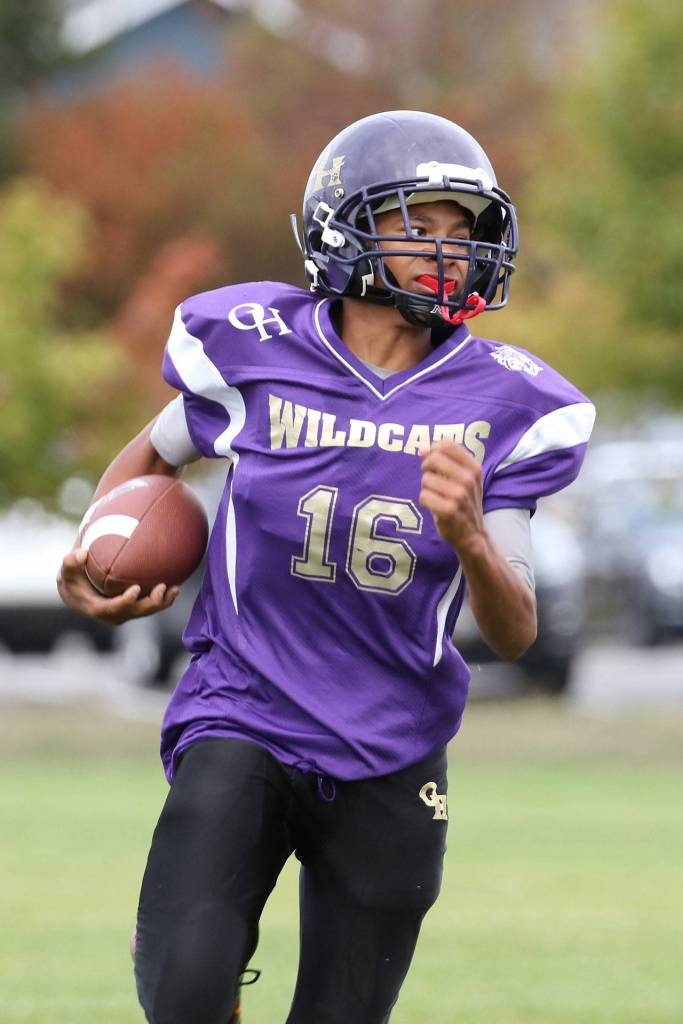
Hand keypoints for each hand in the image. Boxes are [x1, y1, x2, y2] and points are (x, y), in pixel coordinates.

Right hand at [56, 547, 179, 625]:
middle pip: (135, 612)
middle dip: (150, 603)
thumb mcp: (67, 570)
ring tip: (175, 589)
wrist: (76, 591)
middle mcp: (114, 615)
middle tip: (162, 588)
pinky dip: (163, 599)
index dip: (125, 602)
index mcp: (98, 608)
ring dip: (162, 602)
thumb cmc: (72, 578)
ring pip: (146, 611)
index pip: (113, 608)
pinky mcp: (133, 608)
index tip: (136, 590)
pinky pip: (149, 606)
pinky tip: (175, 587)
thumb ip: (71, 561)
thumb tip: (82, 553)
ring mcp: (125, 613)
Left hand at [419, 441, 484, 552]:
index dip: (434, 450)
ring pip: (426, 479)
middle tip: (432, 480)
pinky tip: (435, 507)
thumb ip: (445, 460)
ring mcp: (459, 495)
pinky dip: (425, 501)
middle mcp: (469, 479)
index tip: (433, 461)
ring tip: (438, 496)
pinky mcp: (448, 510)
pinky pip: (423, 496)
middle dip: (427, 468)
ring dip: (427, 488)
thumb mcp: (464, 478)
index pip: (448, 445)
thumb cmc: (463, 502)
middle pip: (434, 459)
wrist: (472, 534)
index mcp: (474, 467)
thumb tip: (423, 450)